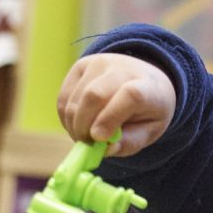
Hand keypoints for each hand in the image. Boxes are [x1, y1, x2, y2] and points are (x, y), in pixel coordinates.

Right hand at [57, 53, 175, 156]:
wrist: (143, 80)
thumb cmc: (146, 112)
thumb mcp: (148, 132)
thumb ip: (130, 142)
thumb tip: (106, 149)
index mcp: (149, 86)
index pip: (130, 95)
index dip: (110, 118)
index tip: (99, 139)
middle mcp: (123, 68)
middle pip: (94, 95)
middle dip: (84, 127)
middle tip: (87, 145)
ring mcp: (99, 63)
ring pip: (74, 101)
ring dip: (74, 126)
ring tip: (86, 136)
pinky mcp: (81, 65)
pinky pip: (63, 99)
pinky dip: (66, 119)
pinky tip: (80, 124)